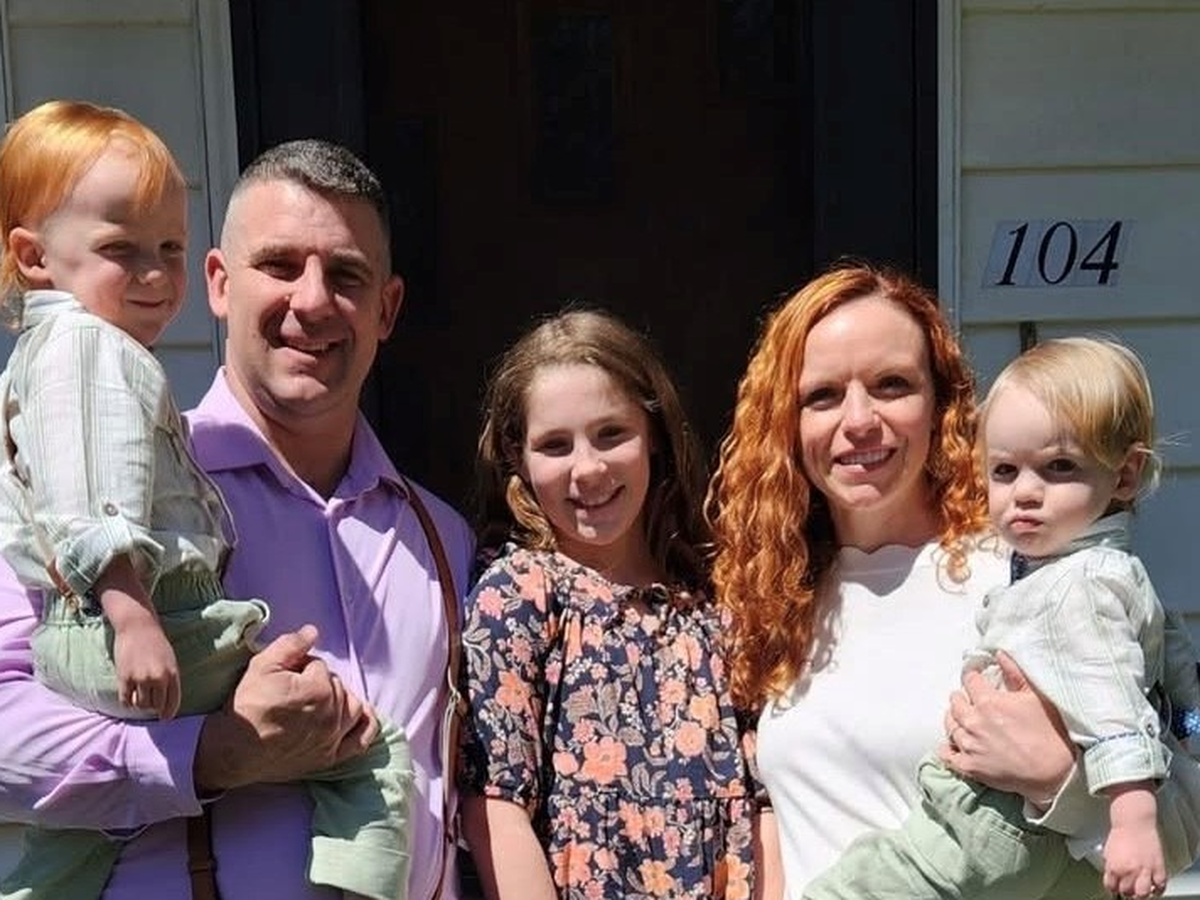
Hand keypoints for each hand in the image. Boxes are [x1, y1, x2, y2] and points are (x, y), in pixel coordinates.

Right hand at [113, 614, 180, 718]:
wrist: (138, 626)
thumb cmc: (156, 643)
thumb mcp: (170, 660)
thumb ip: (169, 679)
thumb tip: (166, 701)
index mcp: (173, 674)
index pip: (173, 702)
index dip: (168, 713)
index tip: (164, 718)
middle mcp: (158, 678)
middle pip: (156, 706)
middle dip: (153, 707)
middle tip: (149, 702)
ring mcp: (141, 678)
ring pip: (140, 705)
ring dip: (139, 703)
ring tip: (139, 695)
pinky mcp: (124, 677)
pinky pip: (125, 700)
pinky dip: (126, 701)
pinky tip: (128, 695)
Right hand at [194, 625, 378, 791]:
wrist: (233, 750)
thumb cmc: (247, 707)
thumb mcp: (261, 666)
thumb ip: (290, 644)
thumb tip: (312, 631)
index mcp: (319, 689)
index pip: (319, 666)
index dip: (300, 667)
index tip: (284, 675)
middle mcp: (332, 714)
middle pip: (336, 685)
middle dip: (319, 682)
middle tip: (295, 689)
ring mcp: (333, 738)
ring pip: (353, 707)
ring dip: (340, 699)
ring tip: (319, 700)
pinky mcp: (330, 758)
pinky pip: (362, 739)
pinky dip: (366, 726)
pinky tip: (361, 716)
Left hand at [939, 651, 1073, 803]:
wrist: (1057, 773)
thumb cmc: (1051, 734)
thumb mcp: (1036, 697)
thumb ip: (1015, 673)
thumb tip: (999, 654)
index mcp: (988, 702)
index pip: (969, 680)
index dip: (973, 677)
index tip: (976, 678)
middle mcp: (974, 721)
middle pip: (956, 702)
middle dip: (963, 698)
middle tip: (970, 699)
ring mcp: (970, 745)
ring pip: (950, 725)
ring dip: (955, 719)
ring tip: (962, 718)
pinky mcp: (970, 767)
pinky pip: (947, 755)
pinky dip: (947, 748)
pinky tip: (952, 745)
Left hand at [1103, 785, 1166, 898]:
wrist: (1134, 822)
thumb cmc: (1120, 833)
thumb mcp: (1108, 852)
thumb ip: (1110, 867)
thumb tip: (1112, 877)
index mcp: (1114, 867)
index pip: (1112, 888)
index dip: (1114, 888)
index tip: (1116, 886)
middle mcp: (1129, 871)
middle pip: (1128, 892)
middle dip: (1127, 891)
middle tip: (1129, 887)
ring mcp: (1145, 870)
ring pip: (1144, 894)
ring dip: (1141, 893)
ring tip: (1140, 889)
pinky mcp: (1158, 867)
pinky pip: (1160, 886)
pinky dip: (1158, 889)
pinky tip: (1154, 887)